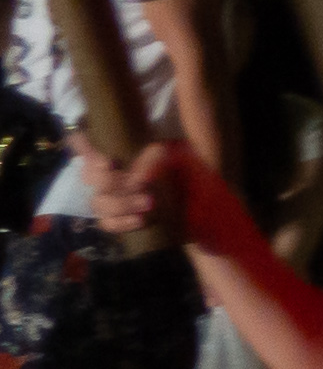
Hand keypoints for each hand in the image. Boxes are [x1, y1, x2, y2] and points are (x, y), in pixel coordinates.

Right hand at [77, 134, 193, 243]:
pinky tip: (140, 220)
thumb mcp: (169, 162)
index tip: (107, 159)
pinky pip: (107, 224)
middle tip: (137, 182)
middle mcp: (104, 175)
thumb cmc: (176, 175)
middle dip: (110, 180)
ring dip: (122, 203)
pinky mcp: (114, 220)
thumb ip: (157, 156)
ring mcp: (106, 199)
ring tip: (149, 202)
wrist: (193, 207)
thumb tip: (156, 150)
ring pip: (98, 202)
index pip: (83, 144)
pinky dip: (122, 222)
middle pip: (90, 177)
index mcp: (112, 154)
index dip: (84, 148)